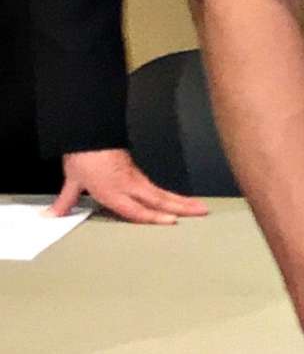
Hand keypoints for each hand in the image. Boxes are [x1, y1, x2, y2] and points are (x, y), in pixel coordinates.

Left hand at [53, 149, 208, 225]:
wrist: (88, 131)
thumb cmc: (83, 156)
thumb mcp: (72, 179)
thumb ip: (66, 200)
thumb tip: (51, 215)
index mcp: (113, 191)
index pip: (137, 208)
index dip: (154, 216)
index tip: (172, 221)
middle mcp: (129, 186)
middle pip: (159, 199)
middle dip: (181, 206)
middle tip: (203, 212)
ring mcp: (136, 179)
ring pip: (162, 193)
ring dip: (182, 201)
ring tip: (200, 208)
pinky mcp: (137, 174)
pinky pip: (157, 188)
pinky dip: (171, 197)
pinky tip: (179, 202)